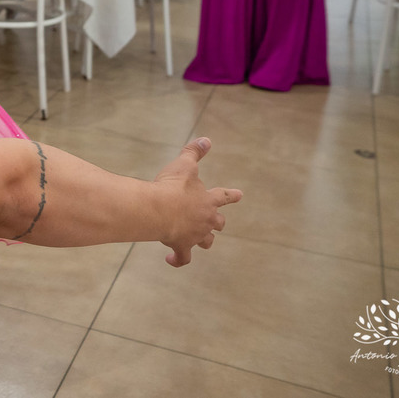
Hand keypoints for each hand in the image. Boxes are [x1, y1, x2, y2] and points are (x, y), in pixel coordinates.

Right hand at [153, 138, 242, 266]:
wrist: (158, 209)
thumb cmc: (172, 186)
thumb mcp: (184, 165)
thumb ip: (194, 153)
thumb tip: (206, 140)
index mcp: (208, 200)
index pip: (224, 197)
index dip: (231, 195)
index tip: (239, 194)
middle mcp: (206, 219)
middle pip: (218, 223)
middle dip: (217, 222)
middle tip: (217, 222)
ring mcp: (195, 235)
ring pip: (206, 241)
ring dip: (203, 240)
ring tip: (198, 241)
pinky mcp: (182, 246)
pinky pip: (183, 257)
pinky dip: (178, 259)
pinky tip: (171, 260)